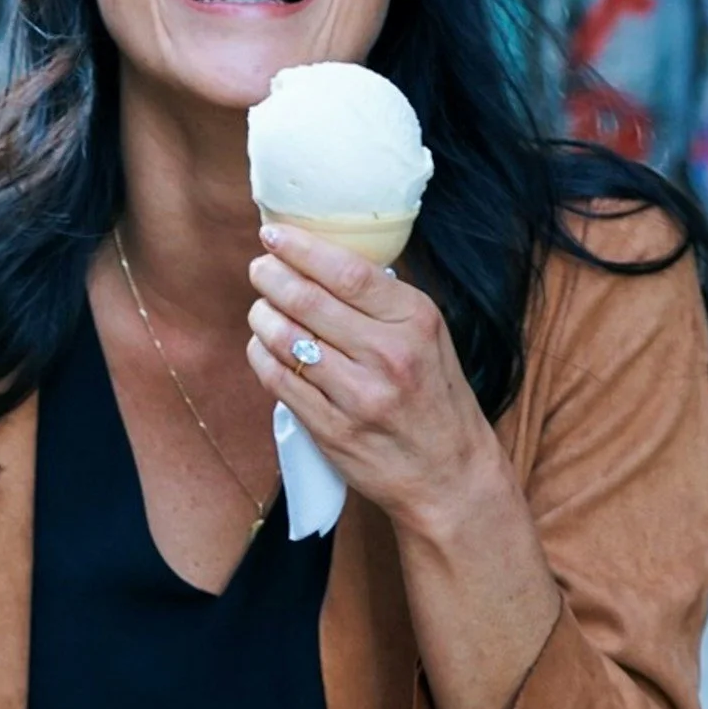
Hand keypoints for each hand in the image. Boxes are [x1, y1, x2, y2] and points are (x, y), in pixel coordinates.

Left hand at [247, 222, 494, 534]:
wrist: (448, 474)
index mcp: (415, 321)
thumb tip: (323, 260)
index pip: (346, 271)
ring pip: (284, 338)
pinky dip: (261, 354)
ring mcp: (358, 395)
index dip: (300, 248)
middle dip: (270, 277)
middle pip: (307, 300)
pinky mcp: (331, 430)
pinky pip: (277, 380)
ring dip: (261, 315)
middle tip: (259, 268)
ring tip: (260, 306)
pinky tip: (263, 345)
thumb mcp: (429, 337)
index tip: (273, 234)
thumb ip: (384, 302)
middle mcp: (388, 355)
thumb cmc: (435, 398)